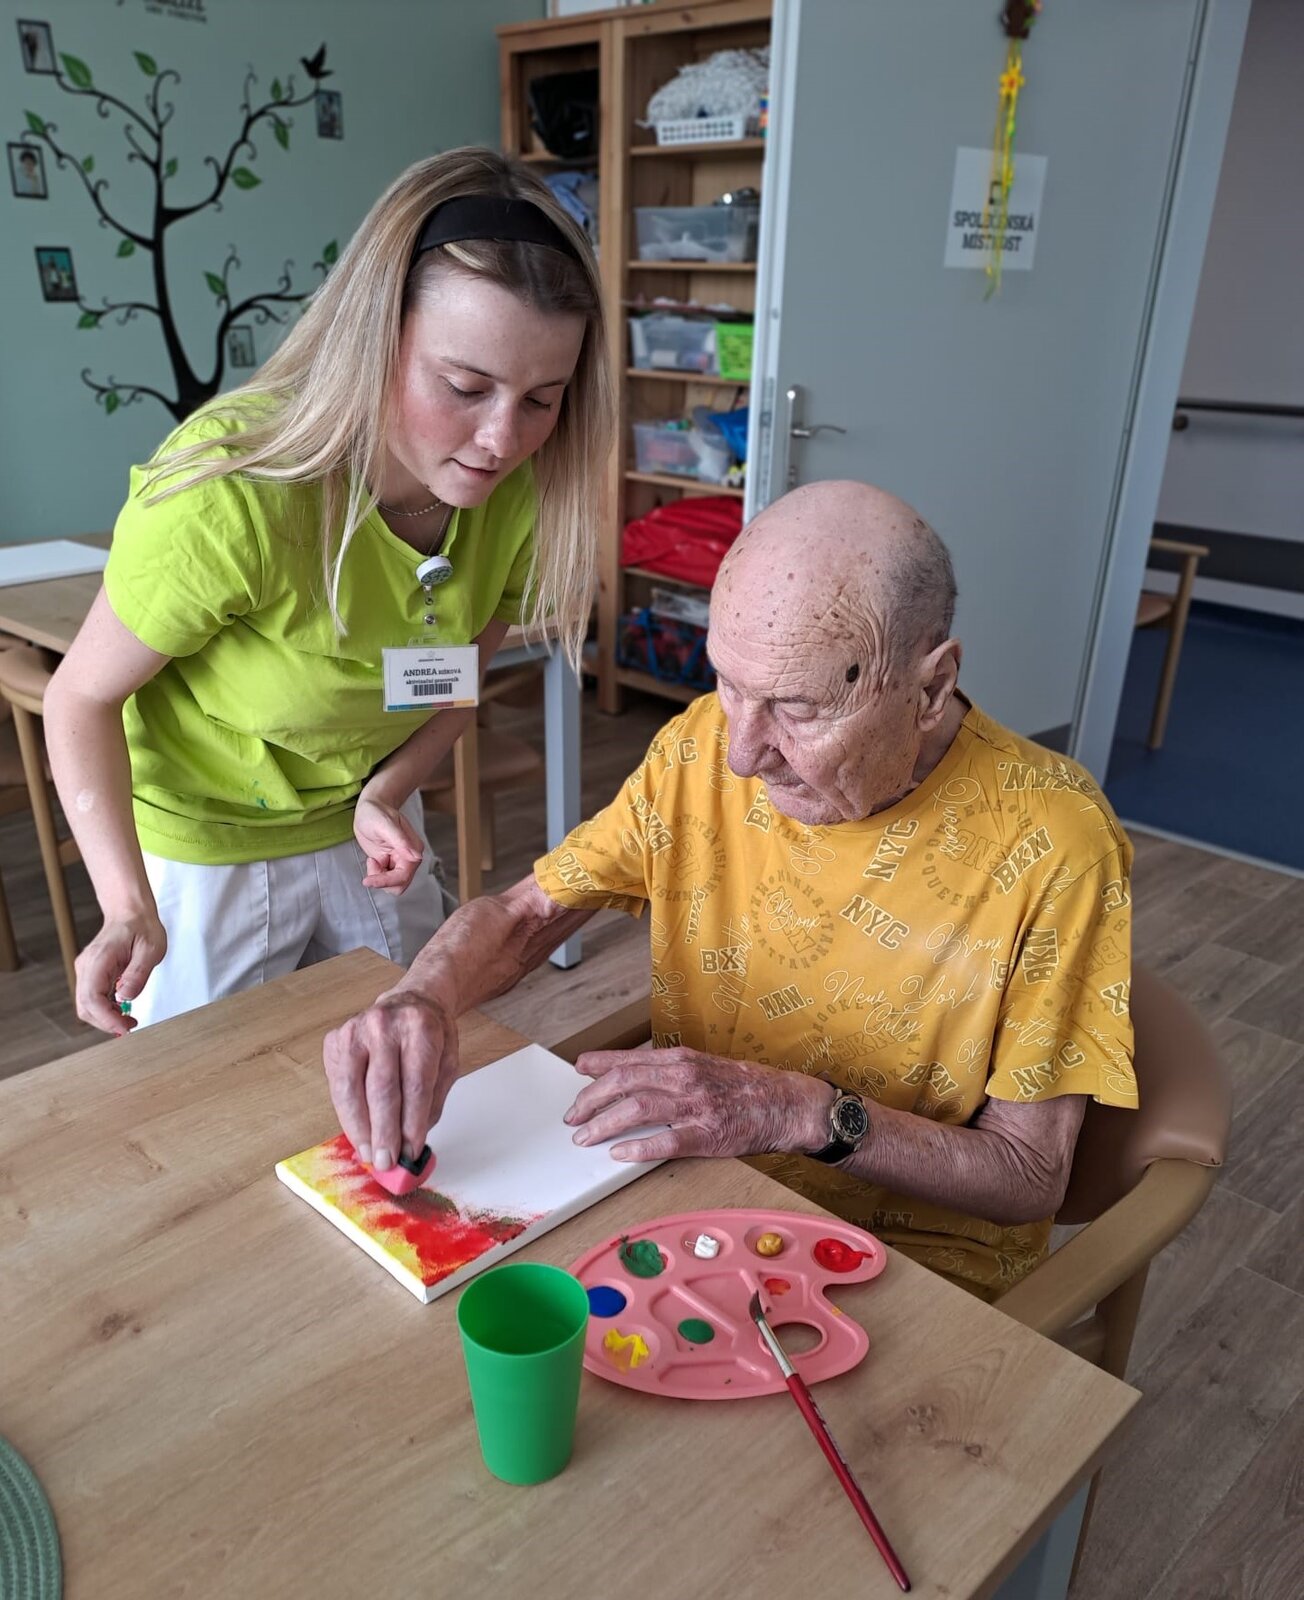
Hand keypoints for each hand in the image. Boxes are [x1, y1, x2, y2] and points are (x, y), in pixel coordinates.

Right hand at [74, 913, 166, 1035]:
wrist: (130, 913)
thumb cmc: (141, 927)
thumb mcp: (150, 949)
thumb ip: (138, 974)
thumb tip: (126, 998)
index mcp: (99, 960)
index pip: (92, 999)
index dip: (107, 1019)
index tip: (125, 1028)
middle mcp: (87, 967)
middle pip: (85, 1007)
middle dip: (106, 1022)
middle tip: (130, 1025)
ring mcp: (86, 971)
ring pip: (86, 1006)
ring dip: (105, 1017)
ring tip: (128, 1018)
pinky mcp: (91, 975)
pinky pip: (92, 999)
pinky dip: (105, 1009)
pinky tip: (122, 1010)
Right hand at [322, 989, 458, 1170]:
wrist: (410, 1001)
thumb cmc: (430, 1036)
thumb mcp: (447, 1062)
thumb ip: (432, 1102)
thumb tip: (412, 1145)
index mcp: (420, 1027)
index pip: (415, 1084)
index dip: (411, 1123)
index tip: (410, 1151)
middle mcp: (384, 1024)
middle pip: (382, 1089)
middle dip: (383, 1132)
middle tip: (385, 1161)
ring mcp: (355, 1030)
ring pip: (352, 1089)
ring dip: (359, 1128)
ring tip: (368, 1154)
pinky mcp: (335, 1039)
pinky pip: (337, 1085)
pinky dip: (347, 1114)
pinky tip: (357, 1132)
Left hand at [353, 793, 424, 894]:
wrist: (370, 808)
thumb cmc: (376, 812)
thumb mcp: (385, 824)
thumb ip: (400, 840)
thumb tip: (416, 857)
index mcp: (413, 849)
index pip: (403, 876)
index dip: (386, 881)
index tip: (367, 880)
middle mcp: (409, 858)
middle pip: (400, 885)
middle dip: (383, 881)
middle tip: (371, 863)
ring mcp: (400, 862)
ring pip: (392, 885)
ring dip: (379, 878)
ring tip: (372, 860)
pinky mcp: (390, 863)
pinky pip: (385, 879)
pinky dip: (376, 875)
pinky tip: (373, 860)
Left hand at [564, 1045, 833, 1162]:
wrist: (786, 1104)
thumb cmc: (744, 1086)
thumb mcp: (703, 1065)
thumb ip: (668, 1069)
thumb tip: (629, 1073)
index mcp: (682, 1059)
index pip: (629, 1059)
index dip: (599, 1065)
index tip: (578, 1070)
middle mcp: (685, 1077)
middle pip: (625, 1082)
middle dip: (591, 1099)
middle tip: (573, 1116)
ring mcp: (696, 1106)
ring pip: (638, 1108)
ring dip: (604, 1123)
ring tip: (584, 1136)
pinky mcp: (708, 1135)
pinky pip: (666, 1142)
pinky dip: (638, 1147)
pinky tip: (619, 1154)